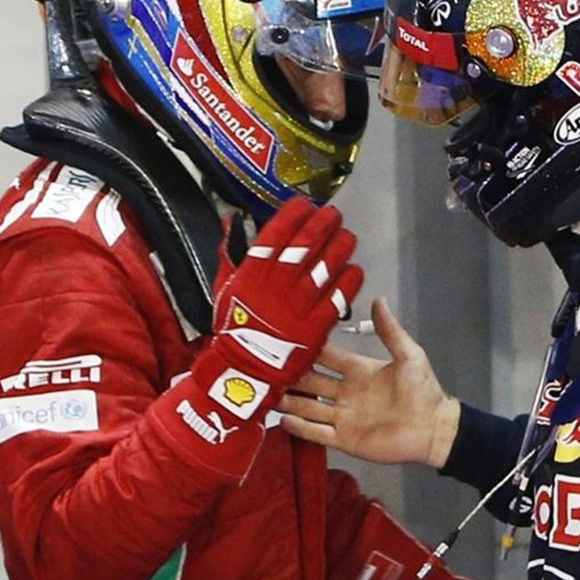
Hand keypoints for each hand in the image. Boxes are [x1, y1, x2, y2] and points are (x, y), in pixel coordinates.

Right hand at [185, 199, 361, 450]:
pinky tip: (355, 271)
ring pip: (322, 271)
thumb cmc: (233, 331)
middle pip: (304, 248)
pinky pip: (334, 301)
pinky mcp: (313, 329)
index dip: (293, 217)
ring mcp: (296, 308)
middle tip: (333, 216)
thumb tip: (232, 224)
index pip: (276, 235)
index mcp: (252, 275)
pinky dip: (346, 285)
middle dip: (321, 227)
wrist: (241, 375)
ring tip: (348, 237)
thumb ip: (231, 255)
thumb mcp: (224, 288)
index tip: (305, 205)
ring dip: (338, 250)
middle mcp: (275, 287)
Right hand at [280, 296, 459, 466]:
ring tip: (267, 394)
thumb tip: (378, 301)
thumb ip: (390, 331)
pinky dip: (300, 428)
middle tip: (267, 367)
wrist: (433, 429)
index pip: (326, 357)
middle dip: (291, 376)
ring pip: (308, 407)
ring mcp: (343, 417)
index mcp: (358, 371)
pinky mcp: (344, 439)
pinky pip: (317, 433)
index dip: (308, 350)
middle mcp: (346, 393)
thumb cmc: (424, 392)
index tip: (287, 339)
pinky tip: (283, 420)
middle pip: (311, 382)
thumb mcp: (409, 356)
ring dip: (289, 401)